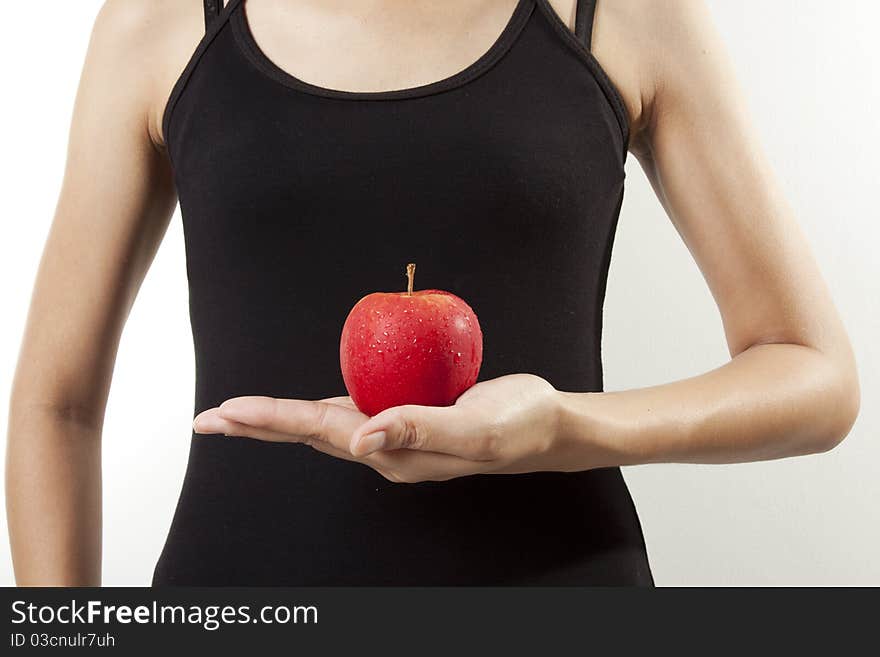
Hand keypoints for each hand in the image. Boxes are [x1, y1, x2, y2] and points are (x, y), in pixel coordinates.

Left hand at [192, 374, 566, 482]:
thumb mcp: (473, 429)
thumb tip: (361, 438)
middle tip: (207, 422)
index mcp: (393, 454)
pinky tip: (304, 405)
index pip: (320, 432)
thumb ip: (418, 430)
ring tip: (239, 414)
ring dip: (279, 420)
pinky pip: (352, 409)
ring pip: (324, 425)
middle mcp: (385, 448)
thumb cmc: (515, 426)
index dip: (271, 420)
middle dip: (256, 427)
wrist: (544, 424)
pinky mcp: (405, 415)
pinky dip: (317, 406)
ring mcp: (393, 434)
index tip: (225, 413)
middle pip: (308, 434)